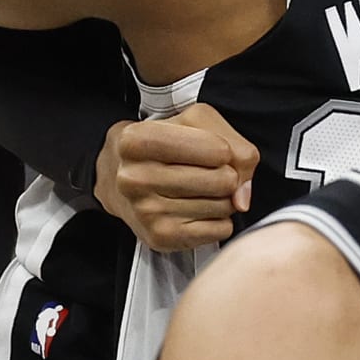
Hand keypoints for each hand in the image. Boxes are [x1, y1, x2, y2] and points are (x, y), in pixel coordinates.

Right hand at [95, 105, 259, 252]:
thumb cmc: (162, 144)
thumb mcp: (195, 122)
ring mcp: (146, 211)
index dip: (226, 149)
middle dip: (227, 175)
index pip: (216, 150)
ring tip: (201, 188)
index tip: (215, 149)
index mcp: (138, 141)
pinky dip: (219, 219)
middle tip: (208, 171)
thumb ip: (234, 145)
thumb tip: (241, 195)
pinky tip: (199, 207)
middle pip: (222, 181)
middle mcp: (135, 178)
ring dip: (223, 198)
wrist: (117, 175)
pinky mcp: (159, 237)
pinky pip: (218, 230)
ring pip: (223, 206)